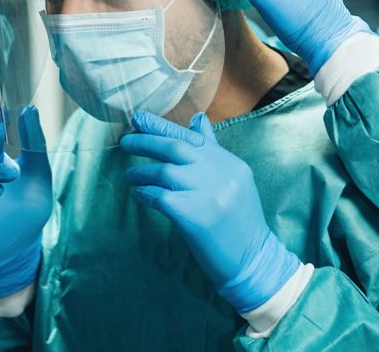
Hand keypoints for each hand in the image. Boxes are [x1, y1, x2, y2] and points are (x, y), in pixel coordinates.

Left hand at [119, 111, 300, 312]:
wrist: (253, 259)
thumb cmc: (238, 221)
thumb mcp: (233, 180)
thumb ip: (213, 150)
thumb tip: (196, 118)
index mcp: (229, 163)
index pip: (191, 136)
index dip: (162, 125)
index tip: (139, 119)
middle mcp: (220, 174)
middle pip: (175, 147)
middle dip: (145, 142)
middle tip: (125, 142)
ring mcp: (209, 194)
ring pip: (164, 171)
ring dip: (141, 173)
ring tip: (131, 177)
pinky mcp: (196, 216)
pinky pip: (161, 197)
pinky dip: (146, 194)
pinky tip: (141, 196)